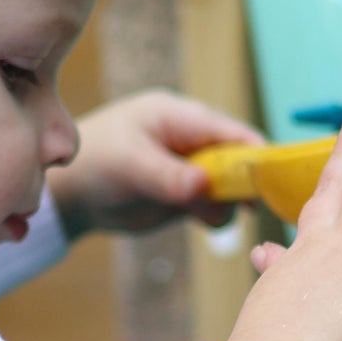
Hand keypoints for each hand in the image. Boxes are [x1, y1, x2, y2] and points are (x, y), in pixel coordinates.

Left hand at [48, 91, 260, 238]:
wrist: (69, 196)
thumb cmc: (93, 164)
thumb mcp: (129, 166)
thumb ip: (167, 176)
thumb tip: (205, 183)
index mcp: (180, 117)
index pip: (231, 133)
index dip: (255, 154)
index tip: (272, 181)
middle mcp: (192, 141)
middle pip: (238, 160)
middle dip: (246, 183)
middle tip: (250, 207)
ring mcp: (191, 169)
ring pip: (229, 188)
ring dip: (229, 204)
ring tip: (207, 215)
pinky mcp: (185, 195)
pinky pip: (214, 206)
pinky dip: (216, 216)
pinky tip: (207, 222)